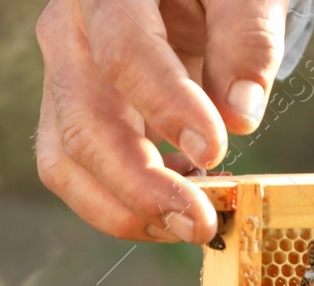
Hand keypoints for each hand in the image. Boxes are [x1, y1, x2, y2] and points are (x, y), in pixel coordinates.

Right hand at [35, 0, 288, 243]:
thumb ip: (248, 37)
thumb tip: (240, 117)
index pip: (124, 55)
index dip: (167, 108)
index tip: (214, 151)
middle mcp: (69, 33)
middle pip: (83, 123)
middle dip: (140, 187)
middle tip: (201, 223)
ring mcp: (64, 78)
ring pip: (65, 161)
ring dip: (125, 209)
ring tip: (190, 225)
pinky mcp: (75, 115)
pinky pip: (81, 172)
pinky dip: (126, 202)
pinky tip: (182, 196)